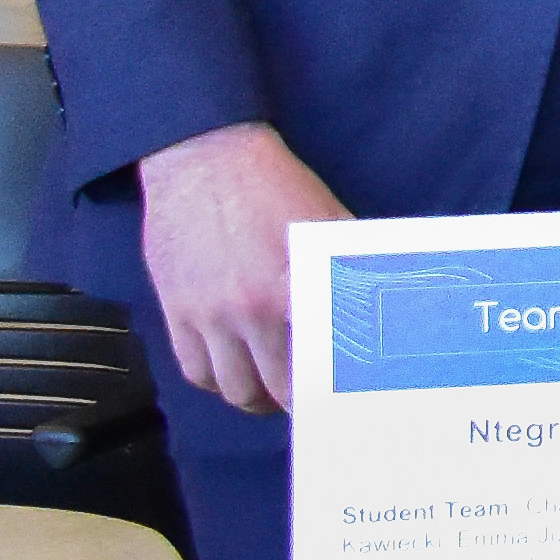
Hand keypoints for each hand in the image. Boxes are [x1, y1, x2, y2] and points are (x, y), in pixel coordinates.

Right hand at [139, 124, 350, 413]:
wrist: (204, 158)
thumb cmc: (273, 186)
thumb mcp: (326, 222)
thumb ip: (349, 267)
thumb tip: (383, 300)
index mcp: (296, 289)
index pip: (324, 363)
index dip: (337, 388)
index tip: (348, 396)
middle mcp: (251, 310)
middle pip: (281, 389)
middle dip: (301, 400)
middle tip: (315, 398)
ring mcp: (209, 315)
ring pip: (236, 389)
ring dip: (259, 398)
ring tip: (274, 391)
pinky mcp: (176, 311)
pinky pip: (196, 371)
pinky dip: (218, 381)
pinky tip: (236, 373)